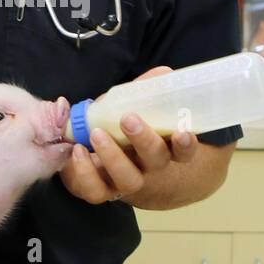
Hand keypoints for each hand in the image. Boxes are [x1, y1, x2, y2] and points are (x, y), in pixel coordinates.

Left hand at [59, 65, 199, 204]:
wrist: (105, 165)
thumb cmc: (125, 131)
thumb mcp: (136, 109)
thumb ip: (146, 92)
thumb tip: (164, 73)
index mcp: (163, 149)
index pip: (184, 152)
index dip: (186, 144)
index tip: (181, 131)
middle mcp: (149, 169)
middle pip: (156, 161)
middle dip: (144, 140)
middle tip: (129, 119)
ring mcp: (125, 182)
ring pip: (127, 179)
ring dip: (112, 156)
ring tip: (97, 133)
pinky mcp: (100, 190)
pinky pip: (95, 190)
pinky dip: (84, 172)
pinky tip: (78, 150)